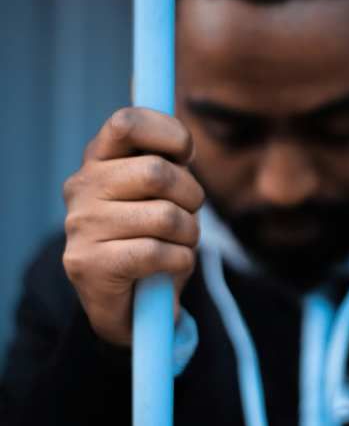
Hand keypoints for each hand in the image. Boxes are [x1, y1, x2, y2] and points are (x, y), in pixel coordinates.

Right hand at [61, 107, 204, 345]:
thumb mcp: (163, 192)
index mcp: (99, 159)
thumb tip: (183, 146)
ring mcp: (80, 226)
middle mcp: (81, 187)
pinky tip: (168, 267)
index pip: (127, 122)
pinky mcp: (88, 264)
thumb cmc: (153, 235)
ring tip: (176, 244)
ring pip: (165, 216)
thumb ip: (168, 162)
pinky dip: (180, 261)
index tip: (185, 156)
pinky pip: (158, 253)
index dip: (169, 134)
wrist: (131, 303)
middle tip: (186, 215)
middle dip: (191, 197)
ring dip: (188, 234)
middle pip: (157, 172)